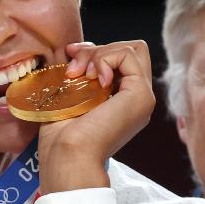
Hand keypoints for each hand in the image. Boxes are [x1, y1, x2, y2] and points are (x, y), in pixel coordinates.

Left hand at [37, 40, 155, 193]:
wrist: (67, 156)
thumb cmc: (61, 136)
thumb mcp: (68, 94)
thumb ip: (77, 70)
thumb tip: (73, 47)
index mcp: (122, 101)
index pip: (121, 60)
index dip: (95, 52)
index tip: (69, 58)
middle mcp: (136, 99)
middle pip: (130, 50)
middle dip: (98, 49)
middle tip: (74, 68)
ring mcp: (143, 97)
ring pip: (132, 48)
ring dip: (99, 54)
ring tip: (80, 75)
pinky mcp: (142, 95)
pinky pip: (129, 55)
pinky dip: (106, 58)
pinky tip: (94, 80)